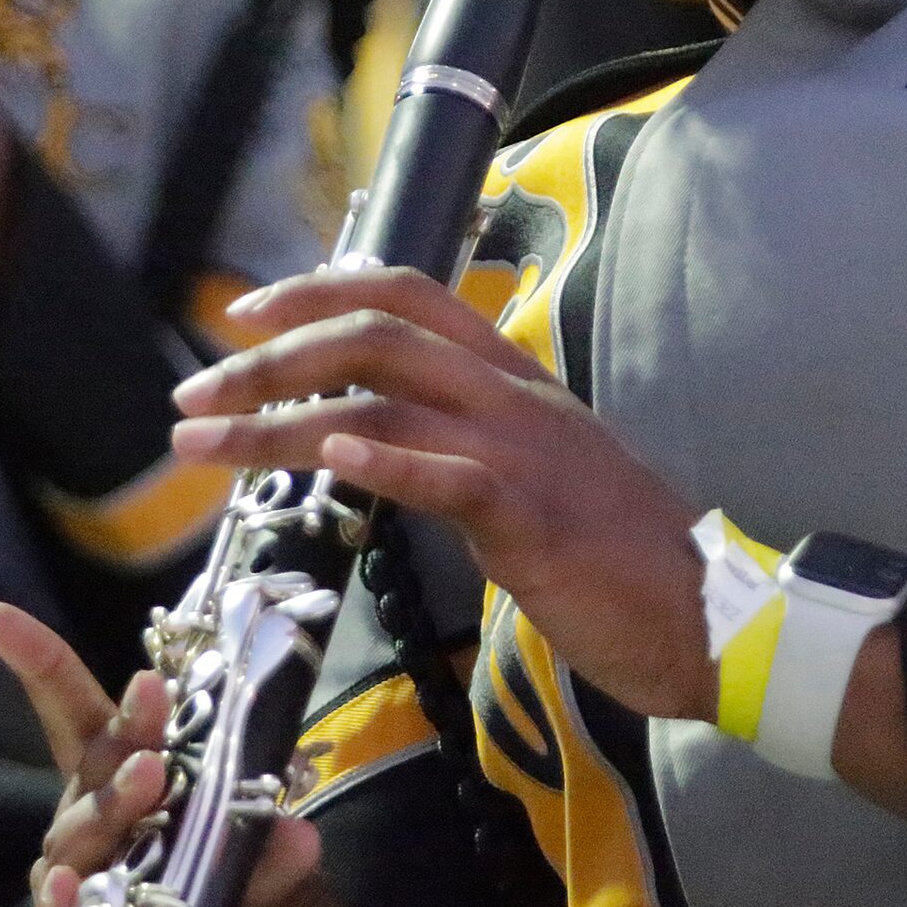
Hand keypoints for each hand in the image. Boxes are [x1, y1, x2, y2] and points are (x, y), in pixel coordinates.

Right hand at [0, 602, 338, 906]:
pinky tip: (67, 886)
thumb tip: (293, 837)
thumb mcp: (282, 880)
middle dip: (123, 733)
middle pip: (90, 770)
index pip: (79, 716)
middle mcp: (97, 824)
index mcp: (131, 782)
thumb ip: (278, 859)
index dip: (40, 664)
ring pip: (76, 838)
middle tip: (155, 701)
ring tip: (149, 778)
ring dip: (109, 806)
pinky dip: (59, 904)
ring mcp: (85, 878)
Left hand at [170, 266, 717, 724]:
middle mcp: (512, 396)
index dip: (316, 291)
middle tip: (194, 390)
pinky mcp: (533, 519)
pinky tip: (325, 457)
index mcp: (511, 378)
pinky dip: (379, 461)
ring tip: (206, 442)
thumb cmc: (618, 554)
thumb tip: (368, 438)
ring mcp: (524, 451)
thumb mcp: (534, 473)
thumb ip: (460, 443)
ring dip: (277, 420)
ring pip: (382, 403)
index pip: (404, 295)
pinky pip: (447, 475)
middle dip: (268, 358)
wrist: (711, 615)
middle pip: (373, 336)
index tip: (242, 315)